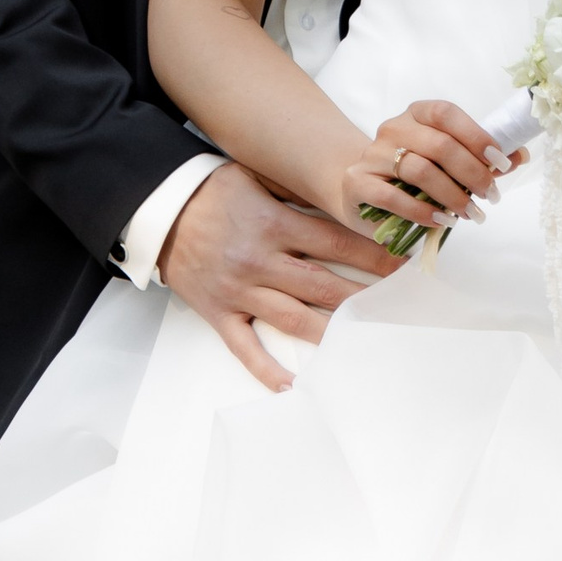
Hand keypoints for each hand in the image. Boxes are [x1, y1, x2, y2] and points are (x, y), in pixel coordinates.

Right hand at [159, 160, 400, 393]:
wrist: (160, 209)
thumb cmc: (211, 189)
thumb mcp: (255, 175)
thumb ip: (293, 187)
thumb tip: (336, 189)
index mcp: (274, 224)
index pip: (334, 243)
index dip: (371, 255)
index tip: (401, 264)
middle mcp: (261, 261)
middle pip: (322, 285)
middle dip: (362, 296)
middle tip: (394, 306)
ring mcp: (240, 291)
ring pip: (291, 318)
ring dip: (329, 331)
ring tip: (360, 341)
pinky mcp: (219, 313)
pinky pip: (244, 347)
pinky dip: (266, 369)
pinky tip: (291, 385)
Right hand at [337, 98, 521, 238]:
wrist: (359, 186)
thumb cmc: (410, 171)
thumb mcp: (444, 160)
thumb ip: (479, 156)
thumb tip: (520, 154)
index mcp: (417, 113)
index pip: (447, 113)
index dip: (477, 135)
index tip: (502, 161)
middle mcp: (393, 128)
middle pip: (439, 145)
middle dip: (472, 173)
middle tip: (490, 196)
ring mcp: (372, 154)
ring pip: (419, 170)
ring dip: (452, 196)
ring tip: (471, 214)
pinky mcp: (358, 183)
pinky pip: (393, 197)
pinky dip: (422, 211)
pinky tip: (442, 221)